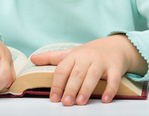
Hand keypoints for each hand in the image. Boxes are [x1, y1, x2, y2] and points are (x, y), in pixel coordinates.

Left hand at [30, 35, 146, 105]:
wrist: (116, 46)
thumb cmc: (90, 53)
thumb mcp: (71, 53)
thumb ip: (52, 57)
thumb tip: (32, 58)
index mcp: (74, 55)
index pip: (62, 69)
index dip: (57, 84)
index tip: (53, 98)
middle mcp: (87, 57)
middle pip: (77, 73)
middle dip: (70, 88)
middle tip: (66, 103)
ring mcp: (102, 61)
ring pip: (93, 75)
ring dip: (86, 89)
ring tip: (80, 102)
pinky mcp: (115, 67)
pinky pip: (113, 78)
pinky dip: (110, 89)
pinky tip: (105, 99)